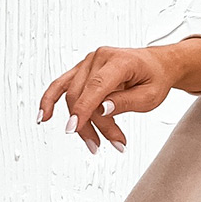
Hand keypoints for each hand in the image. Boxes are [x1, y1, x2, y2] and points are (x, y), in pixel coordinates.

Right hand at [37, 45, 176, 152]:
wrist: (157, 65)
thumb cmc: (155, 78)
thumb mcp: (150, 96)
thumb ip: (126, 102)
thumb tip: (102, 109)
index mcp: (120, 61)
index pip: (95, 85)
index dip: (83, 108)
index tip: (74, 128)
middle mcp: (100, 57)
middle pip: (83, 95)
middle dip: (93, 124)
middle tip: (113, 144)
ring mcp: (89, 62)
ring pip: (73, 96)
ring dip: (82, 123)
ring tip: (95, 143)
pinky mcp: (82, 70)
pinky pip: (62, 85)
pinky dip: (50, 100)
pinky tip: (43, 116)